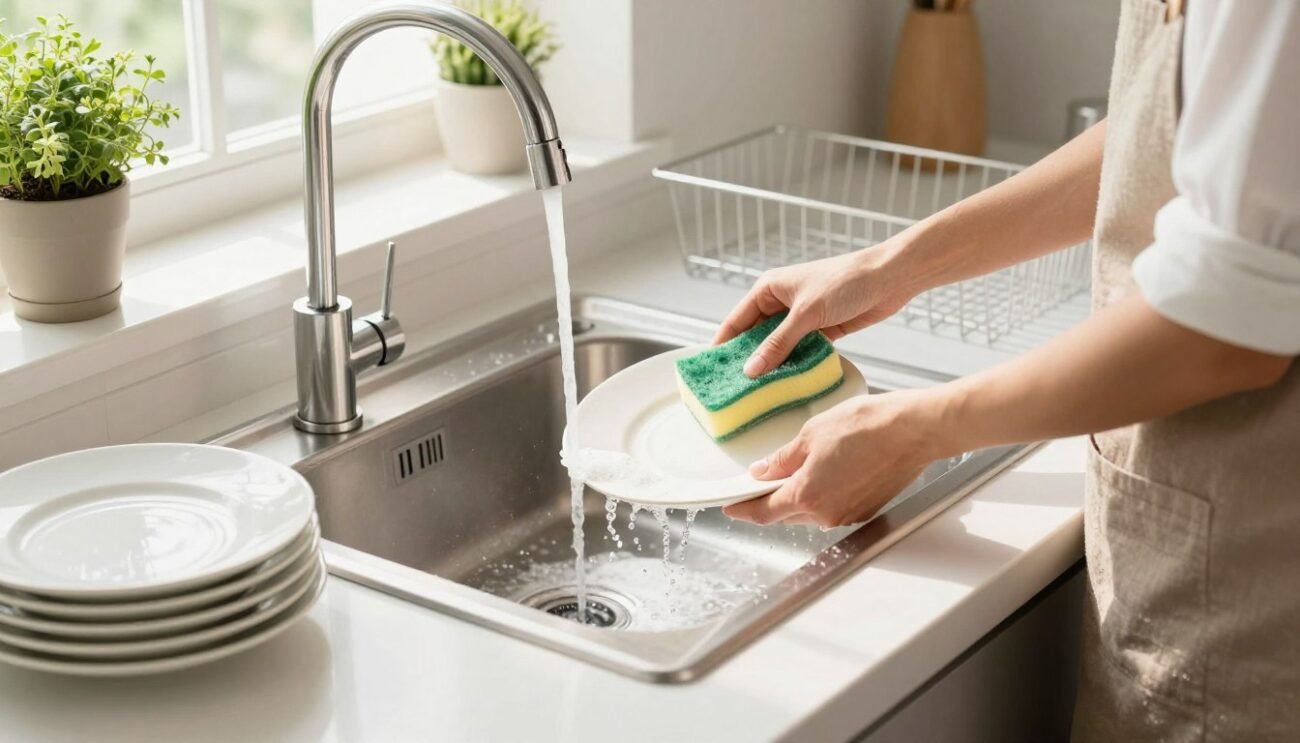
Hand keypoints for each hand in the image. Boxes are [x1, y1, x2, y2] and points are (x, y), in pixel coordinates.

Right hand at [714, 247, 914, 377]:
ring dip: (774, 365)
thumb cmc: (844, 282)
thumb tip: (751, 369)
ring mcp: (802, 317)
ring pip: (780, 346)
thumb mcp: (806, 314)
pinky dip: (796, 364)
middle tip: (735, 387)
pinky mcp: (822, 329)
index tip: (712, 369)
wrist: (889, 278)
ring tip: (759, 392)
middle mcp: (782, 303)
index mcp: (769, 289)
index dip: (724, 344)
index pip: (737, 320)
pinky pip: (801, 351)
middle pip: (757, 336)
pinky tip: (789, 383)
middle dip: (749, 359)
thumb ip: (778, 343)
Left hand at [723, 390, 947, 527]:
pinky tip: (827, 470)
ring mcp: (848, 514)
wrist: (913, 430)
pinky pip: (833, 507)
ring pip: (811, 511)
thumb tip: (762, 472)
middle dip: (771, 500)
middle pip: (786, 514)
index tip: (730, 507)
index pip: (763, 512)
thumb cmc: (867, 426)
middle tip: (761, 481)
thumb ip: (783, 459)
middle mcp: (826, 514)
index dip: (742, 510)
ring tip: (798, 468)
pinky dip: (823, 494)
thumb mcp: (811, 434)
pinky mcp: (866, 510)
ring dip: (799, 495)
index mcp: (807, 496)